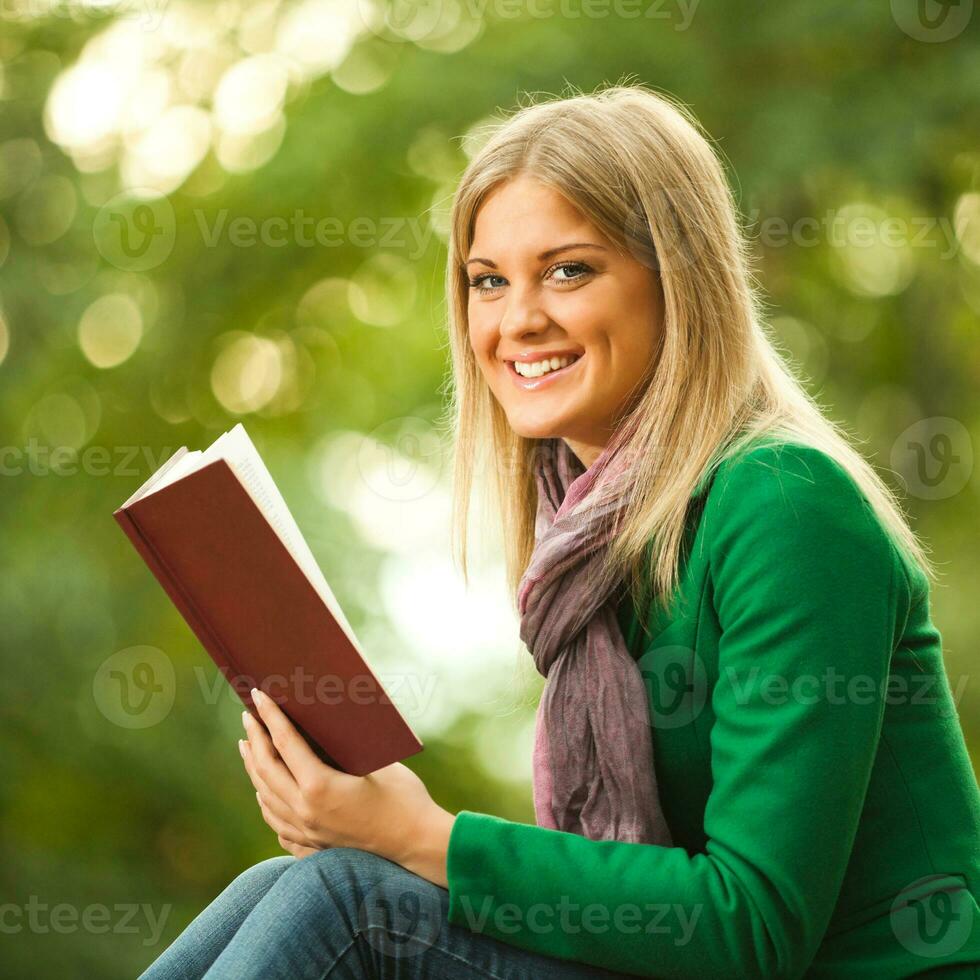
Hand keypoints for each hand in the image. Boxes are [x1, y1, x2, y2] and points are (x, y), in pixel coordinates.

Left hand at [238, 687, 453, 884]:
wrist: (418, 845)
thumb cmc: (405, 797)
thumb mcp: (378, 763)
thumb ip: (346, 748)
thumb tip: (327, 725)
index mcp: (320, 787)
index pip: (284, 743)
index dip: (270, 716)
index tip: (258, 696)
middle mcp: (306, 811)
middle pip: (266, 770)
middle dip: (255, 738)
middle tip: (248, 715)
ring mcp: (306, 833)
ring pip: (266, 797)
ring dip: (254, 769)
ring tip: (248, 747)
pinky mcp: (312, 846)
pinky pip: (276, 821)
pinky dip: (266, 801)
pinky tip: (264, 792)